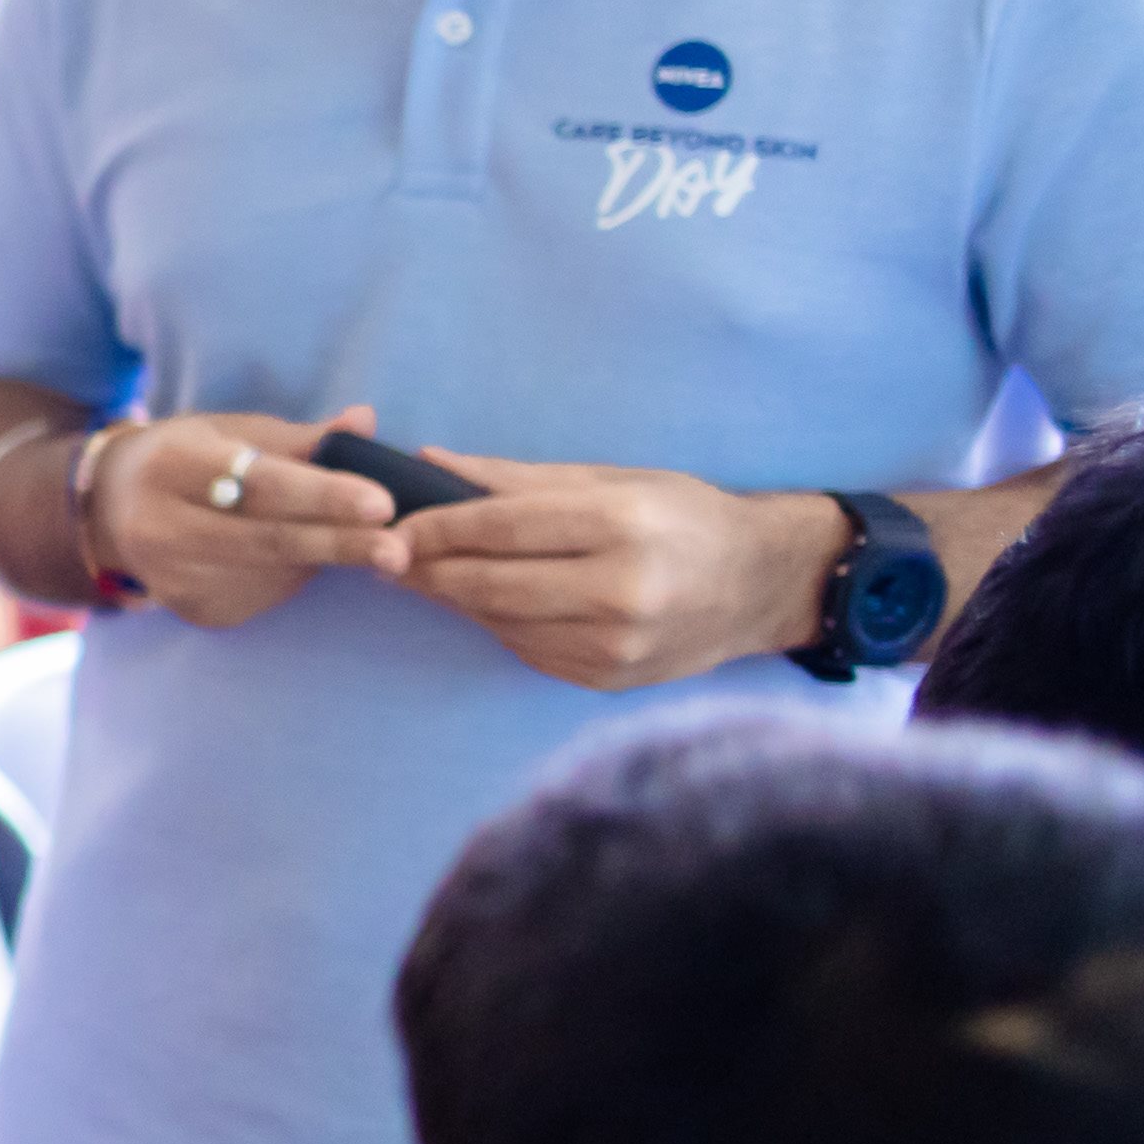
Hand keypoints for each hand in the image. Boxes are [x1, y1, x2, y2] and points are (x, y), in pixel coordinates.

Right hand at [92, 407, 416, 627]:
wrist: (110, 508)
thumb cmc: (189, 458)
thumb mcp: (233, 432)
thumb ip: (302, 437)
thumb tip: (366, 421)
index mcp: (172, 464)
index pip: (259, 484)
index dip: (322, 495)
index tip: (381, 502)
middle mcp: (160, 526)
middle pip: (266, 540)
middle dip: (340, 544)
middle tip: (399, 550)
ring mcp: (172, 577)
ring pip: (272, 574)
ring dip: (324, 560)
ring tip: (359, 542)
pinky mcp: (190, 609)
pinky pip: (263, 596)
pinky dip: (295, 578)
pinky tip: (298, 560)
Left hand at [385, 454, 840, 690]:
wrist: (759, 585)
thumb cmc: (683, 516)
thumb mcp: (612, 479)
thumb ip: (518, 478)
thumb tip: (432, 464)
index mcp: (622, 525)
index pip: (501, 527)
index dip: (437, 528)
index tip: (393, 525)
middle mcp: (621, 590)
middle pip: (490, 583)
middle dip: (427, 570)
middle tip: (385, 555)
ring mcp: (615, 644)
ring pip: (500, 622)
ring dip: (453, 599)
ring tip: (422, 574)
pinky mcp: (607, 679)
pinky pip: (526, 649)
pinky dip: (496, 623)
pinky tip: (480, 602)